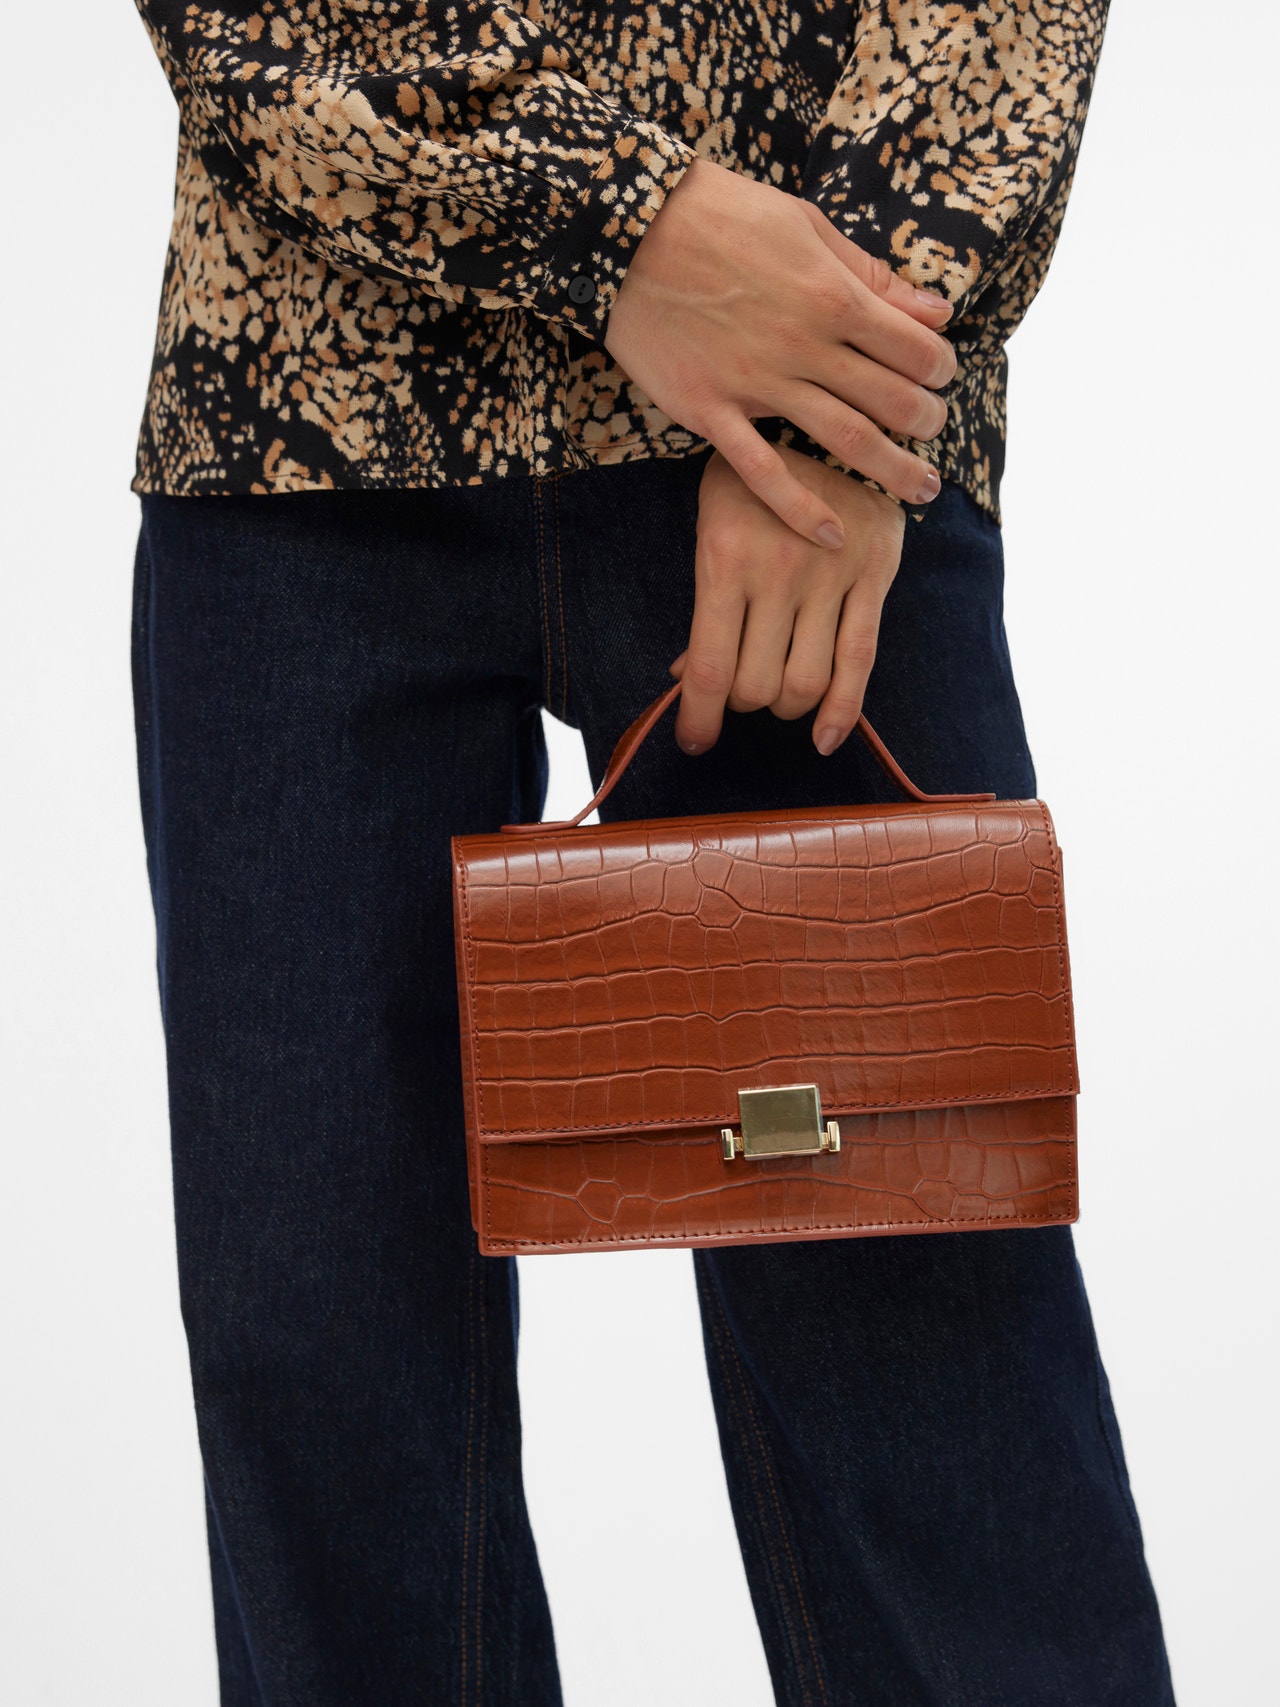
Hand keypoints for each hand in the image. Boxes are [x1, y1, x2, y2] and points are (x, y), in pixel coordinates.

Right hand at [604, 156, 954, 550]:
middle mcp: (805, 346)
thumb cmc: (718, 215)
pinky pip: (763, 471)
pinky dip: (801, 508)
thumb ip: (869, 274)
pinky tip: (832, 535)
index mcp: (833, 296)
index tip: (940, 376)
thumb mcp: (804, 223)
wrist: (625, 231)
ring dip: (893, 470)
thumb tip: (935, 310)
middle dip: (927, 421)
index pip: (914, 349)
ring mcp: (757, 385)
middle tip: (935, 431)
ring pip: (845, 440)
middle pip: (890, 400)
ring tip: (922, 490)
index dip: (939, 368)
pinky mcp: (711, 411)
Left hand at [668, 445, 904, 756]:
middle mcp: (778, 572)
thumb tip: (683, 679)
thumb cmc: (753, 487)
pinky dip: (840, 714)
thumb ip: (705, 605)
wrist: (825, 424)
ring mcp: (829, 577)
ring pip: (805, 684)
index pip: (709, 667)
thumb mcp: (712, 530)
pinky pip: (859, 662)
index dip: (698, 718)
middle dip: (744, 703)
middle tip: (742, 689)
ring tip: (778, 693)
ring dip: (785, 707)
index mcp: (725, 560)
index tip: (694, 742)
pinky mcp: (872, 578)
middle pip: (757, 686)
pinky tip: (822, 741)